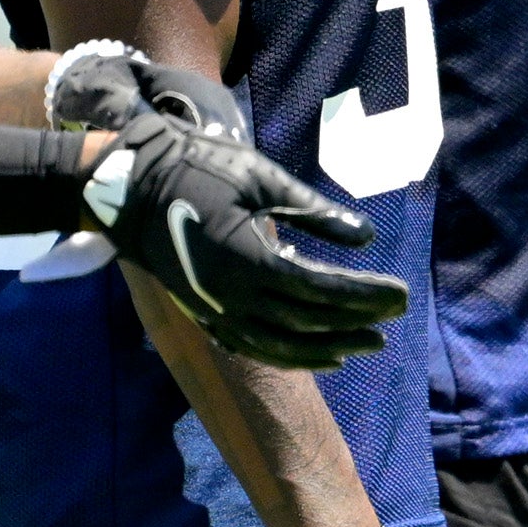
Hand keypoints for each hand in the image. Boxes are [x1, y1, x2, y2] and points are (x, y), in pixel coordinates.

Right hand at [57, 44, 406, 371]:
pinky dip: (291, 357)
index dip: (365, 296)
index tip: (402, 295)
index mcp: (248, 259)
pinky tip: (324, 358)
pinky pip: (254, 347)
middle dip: (357, 320)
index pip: (321, 289)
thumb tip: (366, 236)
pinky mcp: (204, 313)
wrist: (126, 187)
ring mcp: (216, 309)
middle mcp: (233, 295)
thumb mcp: (262, 178)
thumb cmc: (197, 169)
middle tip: (397, 315)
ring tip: (370, 343)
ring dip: (330, 347)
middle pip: (308, 321)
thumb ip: (314, 209)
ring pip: (282, 344)